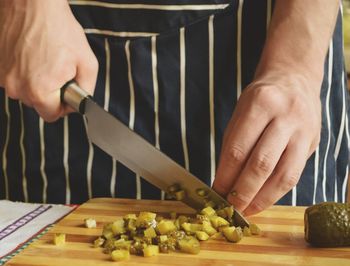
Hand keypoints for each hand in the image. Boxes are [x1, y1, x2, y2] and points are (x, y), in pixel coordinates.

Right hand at [0, 0, 97, 121]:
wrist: (31, 3)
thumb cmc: (59, 28)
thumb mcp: (87, 62)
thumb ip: (87, 88)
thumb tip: (82, 101)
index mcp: (40, 91)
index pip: (52, 116)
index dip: (64, 106)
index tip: (67, 92)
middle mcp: (17, 87)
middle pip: (38, 104)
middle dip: (51, 93)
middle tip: (58, 70)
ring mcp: (3, 76)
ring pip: (25, 91)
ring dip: (36, 82)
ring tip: (45, 59)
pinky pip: (14, 78)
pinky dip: (24, 71)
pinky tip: (32, 55)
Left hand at [212, 71, 320, 215]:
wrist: (294, 80)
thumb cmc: (261, 99)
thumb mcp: (240, 113)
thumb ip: (233, 145)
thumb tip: (223, 181)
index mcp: (260, 103)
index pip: (237, 149)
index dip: (225, 176)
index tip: (215, 192)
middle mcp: (284, 116)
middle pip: (260, 164)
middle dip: (242, 192)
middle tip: (229, 207)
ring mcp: (303, 130)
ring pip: (282, 174)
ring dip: (261, 199)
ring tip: (246, 210)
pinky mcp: (313, 143)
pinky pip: (294, 175)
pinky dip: (276, 192)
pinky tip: (262, 200)